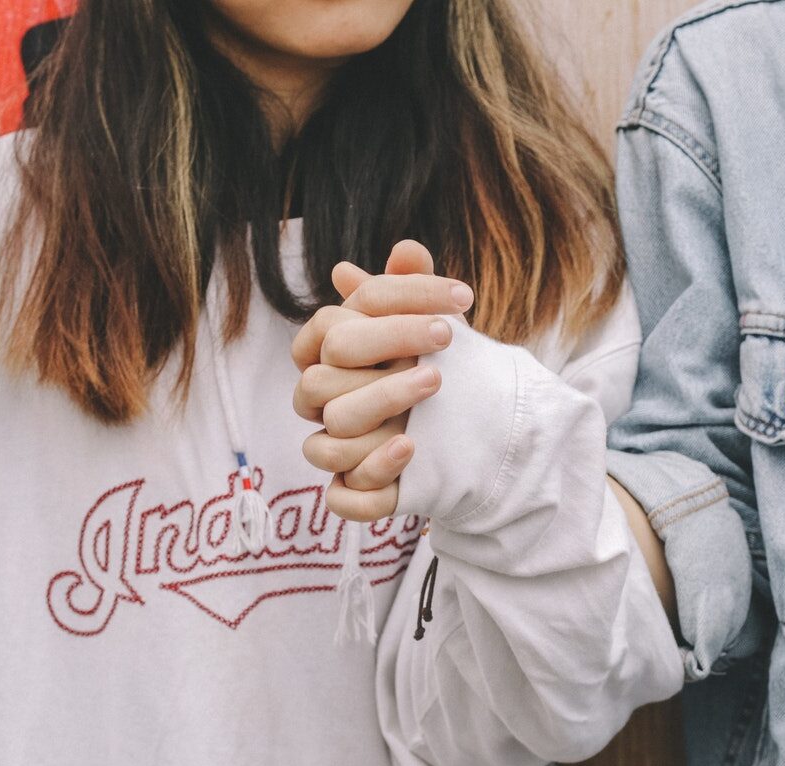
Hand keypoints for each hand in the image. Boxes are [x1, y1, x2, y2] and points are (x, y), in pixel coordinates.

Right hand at [292, 240, 474, 520]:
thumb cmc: (431, 371)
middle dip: (382, 352)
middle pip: (319, 380)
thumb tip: (407, 251)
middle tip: (446, 336)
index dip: (390, 305)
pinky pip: (343, 496)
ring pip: (325, 440)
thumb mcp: (431, 330)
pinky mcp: (353, 493)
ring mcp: (335, 451)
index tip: (459, 298)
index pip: (331, 324)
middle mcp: (322, 406)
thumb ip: (414, 293)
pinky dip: (373, 473)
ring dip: (381, 406)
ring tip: (436, 384)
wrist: (464, 436)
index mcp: (326, 361)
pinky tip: (411, 448)